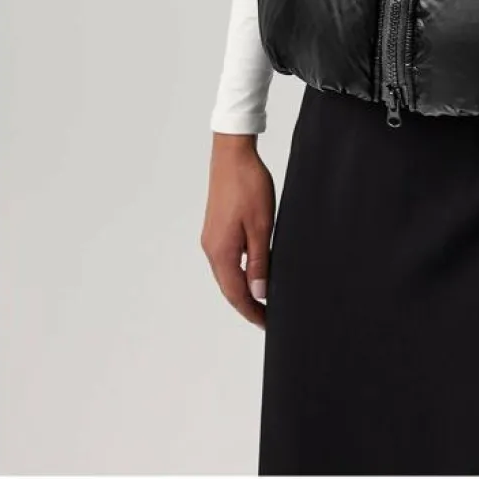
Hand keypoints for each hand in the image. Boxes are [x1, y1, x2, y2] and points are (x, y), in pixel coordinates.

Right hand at [200, 133, 275, 329]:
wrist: (232, 154)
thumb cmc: (249, 185)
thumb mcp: (262, 226)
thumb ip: (260, 261)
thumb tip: (259, 292)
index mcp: (222, 252)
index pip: (236, 294)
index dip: (252, 312)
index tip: (267, 324)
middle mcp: (212, 249)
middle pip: (228, 288)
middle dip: (247, 305)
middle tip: (267, 317)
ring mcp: (211, 238)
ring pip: (226, 274)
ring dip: (243, 289)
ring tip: (263, 298)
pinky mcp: (215, 228)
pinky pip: (226, 259)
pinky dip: (239, 272)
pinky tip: (253, 270)